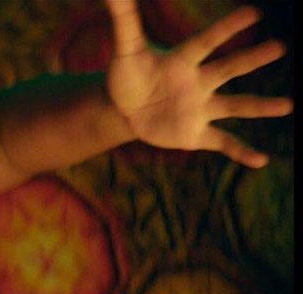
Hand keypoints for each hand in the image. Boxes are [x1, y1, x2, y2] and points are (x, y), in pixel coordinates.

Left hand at [104, 0, 291, 167]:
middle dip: (251, 59)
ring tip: (287, 105)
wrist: (125, 108)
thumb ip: (124, 19)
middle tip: (280, 47)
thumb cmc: (130, 74)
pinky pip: (222, 142)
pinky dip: (241, 152)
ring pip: (234, 106)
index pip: (205, 42)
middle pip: (227, 69)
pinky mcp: (195, 133)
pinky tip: (261, 161)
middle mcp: (199, 82)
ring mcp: (200, 108)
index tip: (253, 13)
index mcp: (183, 60)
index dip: (225, 29)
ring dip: (260, 107)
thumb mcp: (125, 48)